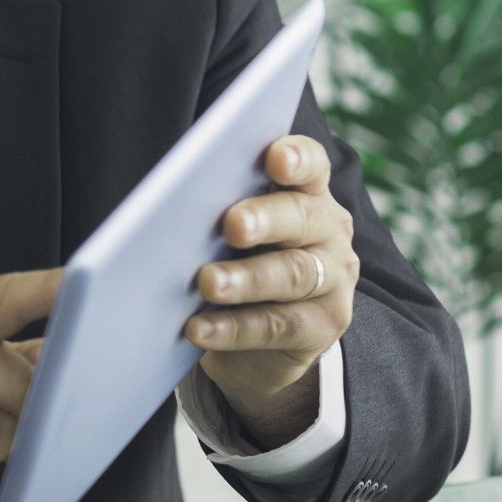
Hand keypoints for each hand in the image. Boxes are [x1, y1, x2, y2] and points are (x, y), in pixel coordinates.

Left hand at [187, 134, 357, 442]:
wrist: (256, 342)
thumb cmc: (235, 263)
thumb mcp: (230, 234)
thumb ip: (217, 212)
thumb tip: (169, 209)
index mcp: (306, 193)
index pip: (310, 165)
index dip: (297, 158)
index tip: (275, 158)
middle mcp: (328, 231)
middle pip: (301, 217)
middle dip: (264, 219)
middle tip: (231, 225)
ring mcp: (332, 280)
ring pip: (292, 274)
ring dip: (246, 279)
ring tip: (208, 283)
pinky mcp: (321, 326)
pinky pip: (276, 325)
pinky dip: (234, 327)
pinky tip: (199, 329)